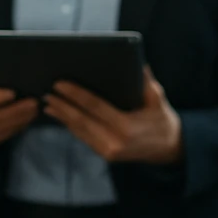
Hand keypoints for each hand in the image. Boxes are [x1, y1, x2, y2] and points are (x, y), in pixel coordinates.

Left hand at [43, 67, 182, 164]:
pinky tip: (61, 115)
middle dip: (62, 106)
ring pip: (79, 131)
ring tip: (48, 103)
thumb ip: (146, 82)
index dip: (75, 95)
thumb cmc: (162, 120)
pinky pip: (84, 138)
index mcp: (127, 127)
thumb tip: (136, 62)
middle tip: (47, 92)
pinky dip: (71, 126)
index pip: (95, 107)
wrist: (170, 149)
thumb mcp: (158, 100)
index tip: (60, 84)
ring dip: (62, 117)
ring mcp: (109, 152)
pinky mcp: (106, 156)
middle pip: (81, 121)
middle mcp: (115, 142)